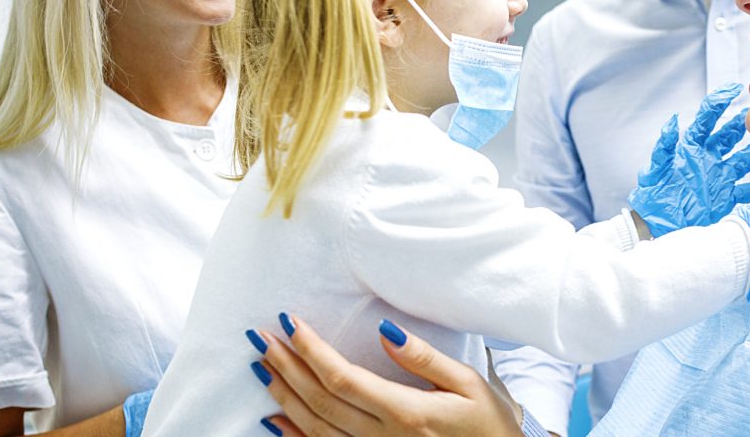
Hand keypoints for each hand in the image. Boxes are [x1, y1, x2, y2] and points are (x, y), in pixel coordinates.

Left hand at [249, 316, 521, 435]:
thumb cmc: (488, 423)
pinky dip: (295, 435)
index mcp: (407, 412)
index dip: (312, 350)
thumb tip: (385, 330)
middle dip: (288, 366)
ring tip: (264, 366)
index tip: (290, 323)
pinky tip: (275, 418)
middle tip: (261, 338)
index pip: (343, 378)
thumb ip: (422, 358)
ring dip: (285, 395)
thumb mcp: (466, 382)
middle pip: (321, 401)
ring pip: (316, 427)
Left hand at [629, 83, 749, 236]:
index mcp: (691, 147)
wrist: (656, 224)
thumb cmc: (653, 194)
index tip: (734, 88)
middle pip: (730, 136)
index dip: (720, 102)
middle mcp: (708, 158)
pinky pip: (747, 189)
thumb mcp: (656, 169)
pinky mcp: (725, 196)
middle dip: (744, 125)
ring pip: (743, 159)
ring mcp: (718, 177)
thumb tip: (673, 121)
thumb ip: (664, 146)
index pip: (708, 119)